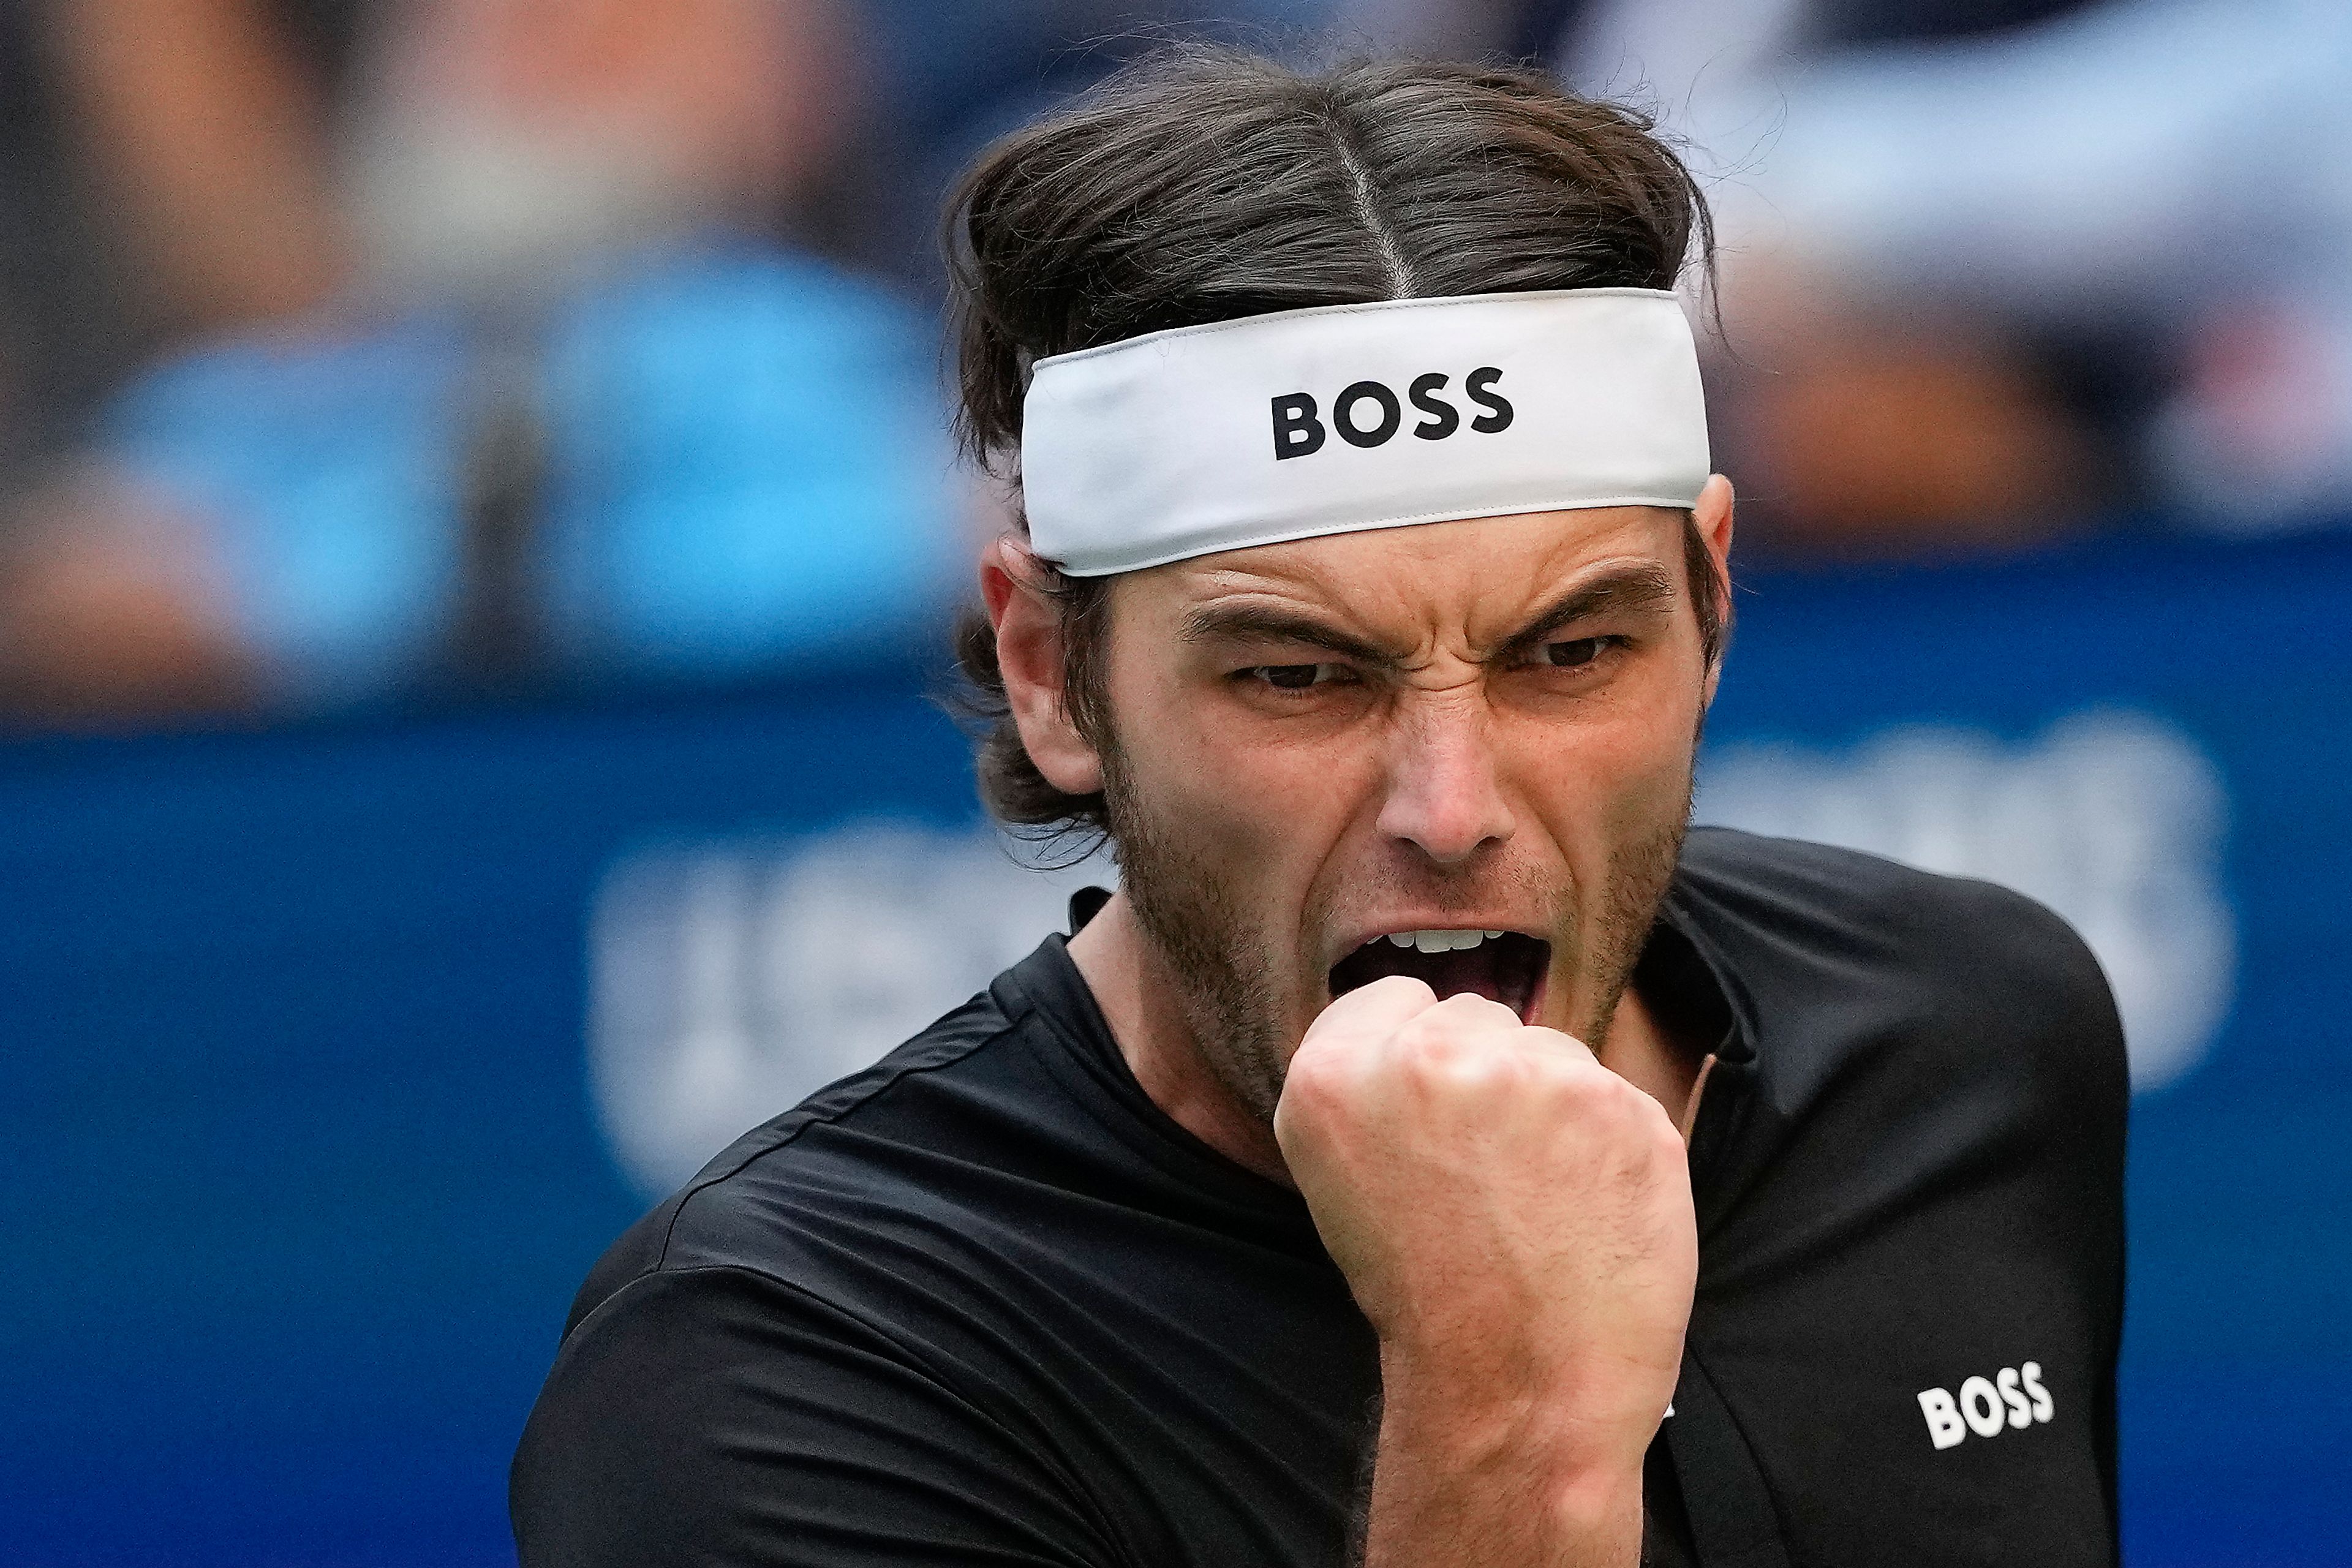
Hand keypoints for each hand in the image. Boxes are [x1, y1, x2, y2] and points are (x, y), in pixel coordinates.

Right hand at [1274, 976, 1696, 1495]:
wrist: (1519, 1390)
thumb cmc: (1430, 1296)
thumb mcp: (1343, 1179)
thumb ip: (1374, 1086)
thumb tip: (1431, 1028)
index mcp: (1333, 1074)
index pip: (1393, 998)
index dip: (1415, 1060)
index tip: (1427, 1122)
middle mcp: (1426, 1057)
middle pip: (1477, 1017)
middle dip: (1488, 1077)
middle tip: (1483, 1175)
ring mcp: (1532, 1074)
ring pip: (1552, 1051)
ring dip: (1554, 1107)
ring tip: (1538, 1201)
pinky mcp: (1620, 1104)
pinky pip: (1617, 1097)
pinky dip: (1612, 1146)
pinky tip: (1589, 1210)